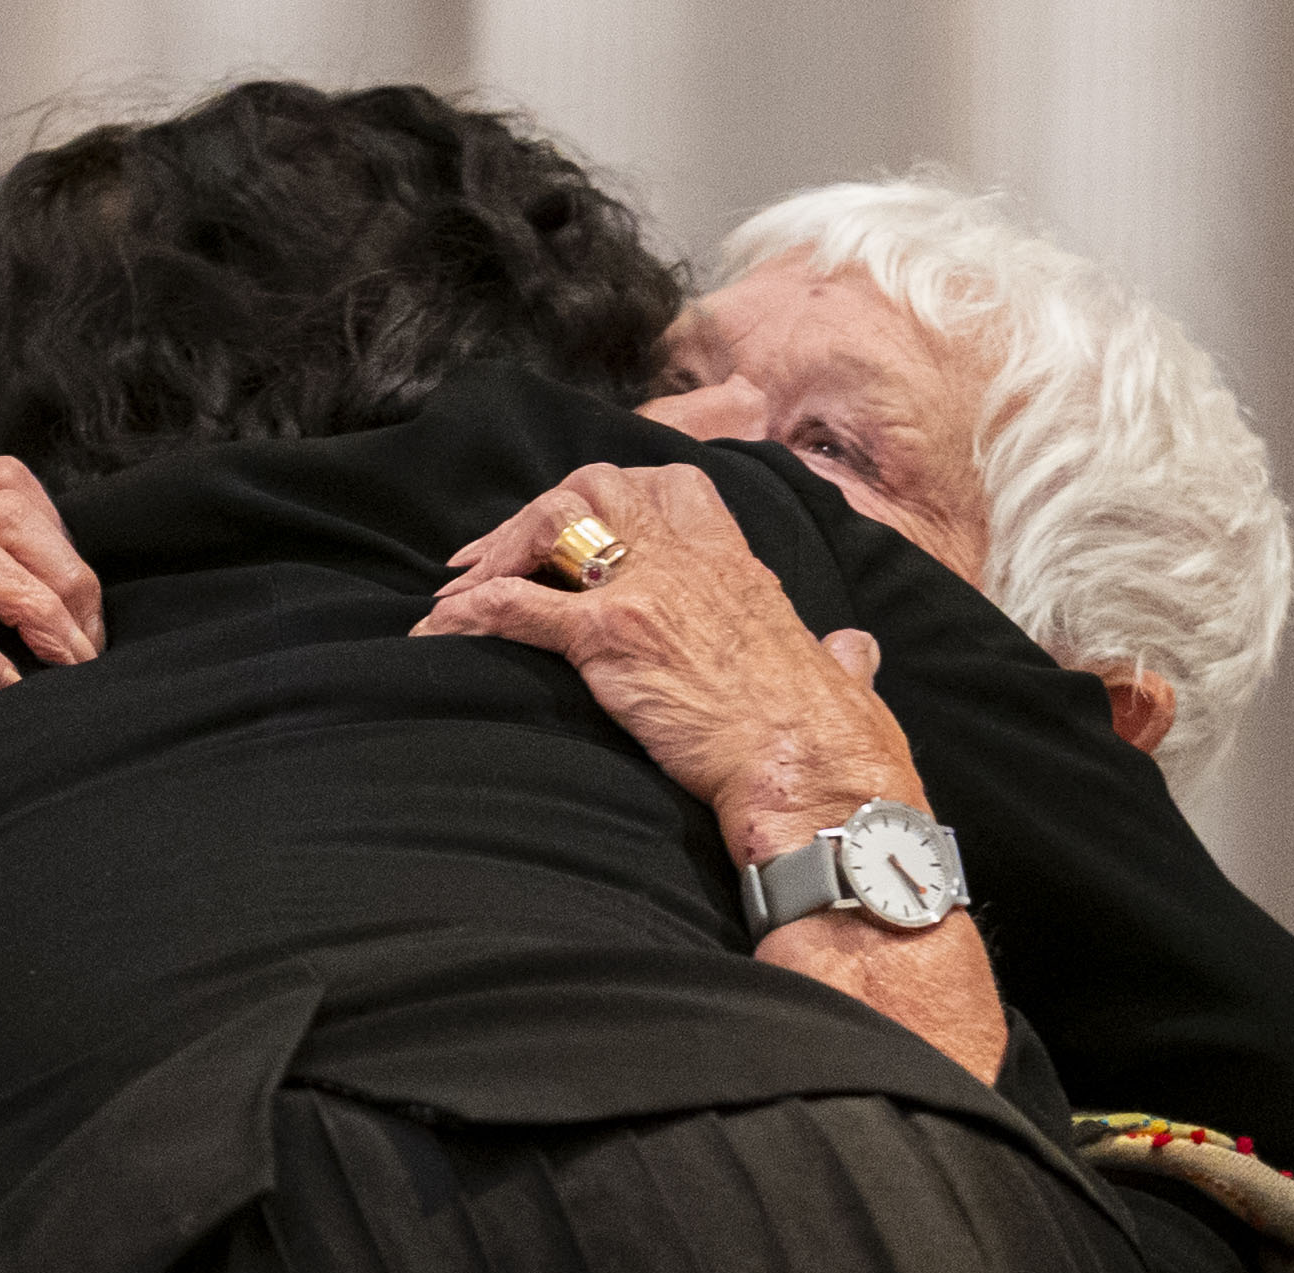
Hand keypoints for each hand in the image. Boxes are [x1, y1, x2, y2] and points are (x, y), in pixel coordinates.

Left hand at [416, 462, 916, 861]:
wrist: (807, 767)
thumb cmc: (823, 735)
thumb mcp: (837, 670)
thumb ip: (840, 653)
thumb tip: (855, 651)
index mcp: (734, 562)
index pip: (669, 484)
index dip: (617, 494)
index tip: (587, 528)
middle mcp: (687, 558)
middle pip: (597, 484)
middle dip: (541, 513)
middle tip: (501, 558)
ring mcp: (645, 590)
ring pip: (554, 523)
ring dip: (500, 550)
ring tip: (463, 592)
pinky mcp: (609, 638)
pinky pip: (518, 607)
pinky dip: (469, 613)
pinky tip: (439, 629)